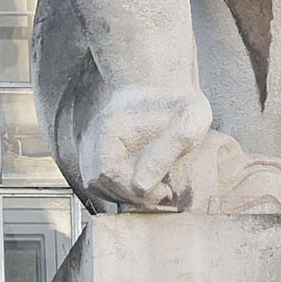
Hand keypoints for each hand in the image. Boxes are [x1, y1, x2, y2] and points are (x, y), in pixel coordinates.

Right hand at [65, 86, 219, 213]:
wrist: (162, 86)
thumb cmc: (180, 104)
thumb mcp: (189, 122)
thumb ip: (167, 152)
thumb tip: (140, 186)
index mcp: (111, 128)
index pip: (110, 174)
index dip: (136, 191)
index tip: (165, 191)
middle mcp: (94, 136)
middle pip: (99, 182)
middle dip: (131, 195)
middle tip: (161, 193)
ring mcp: (91, 143)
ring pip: (94, 184)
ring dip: (122, 194)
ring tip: (152, 189)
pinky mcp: (93, 150)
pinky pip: (96, 180)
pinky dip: (116, 188)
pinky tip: (140, 183)